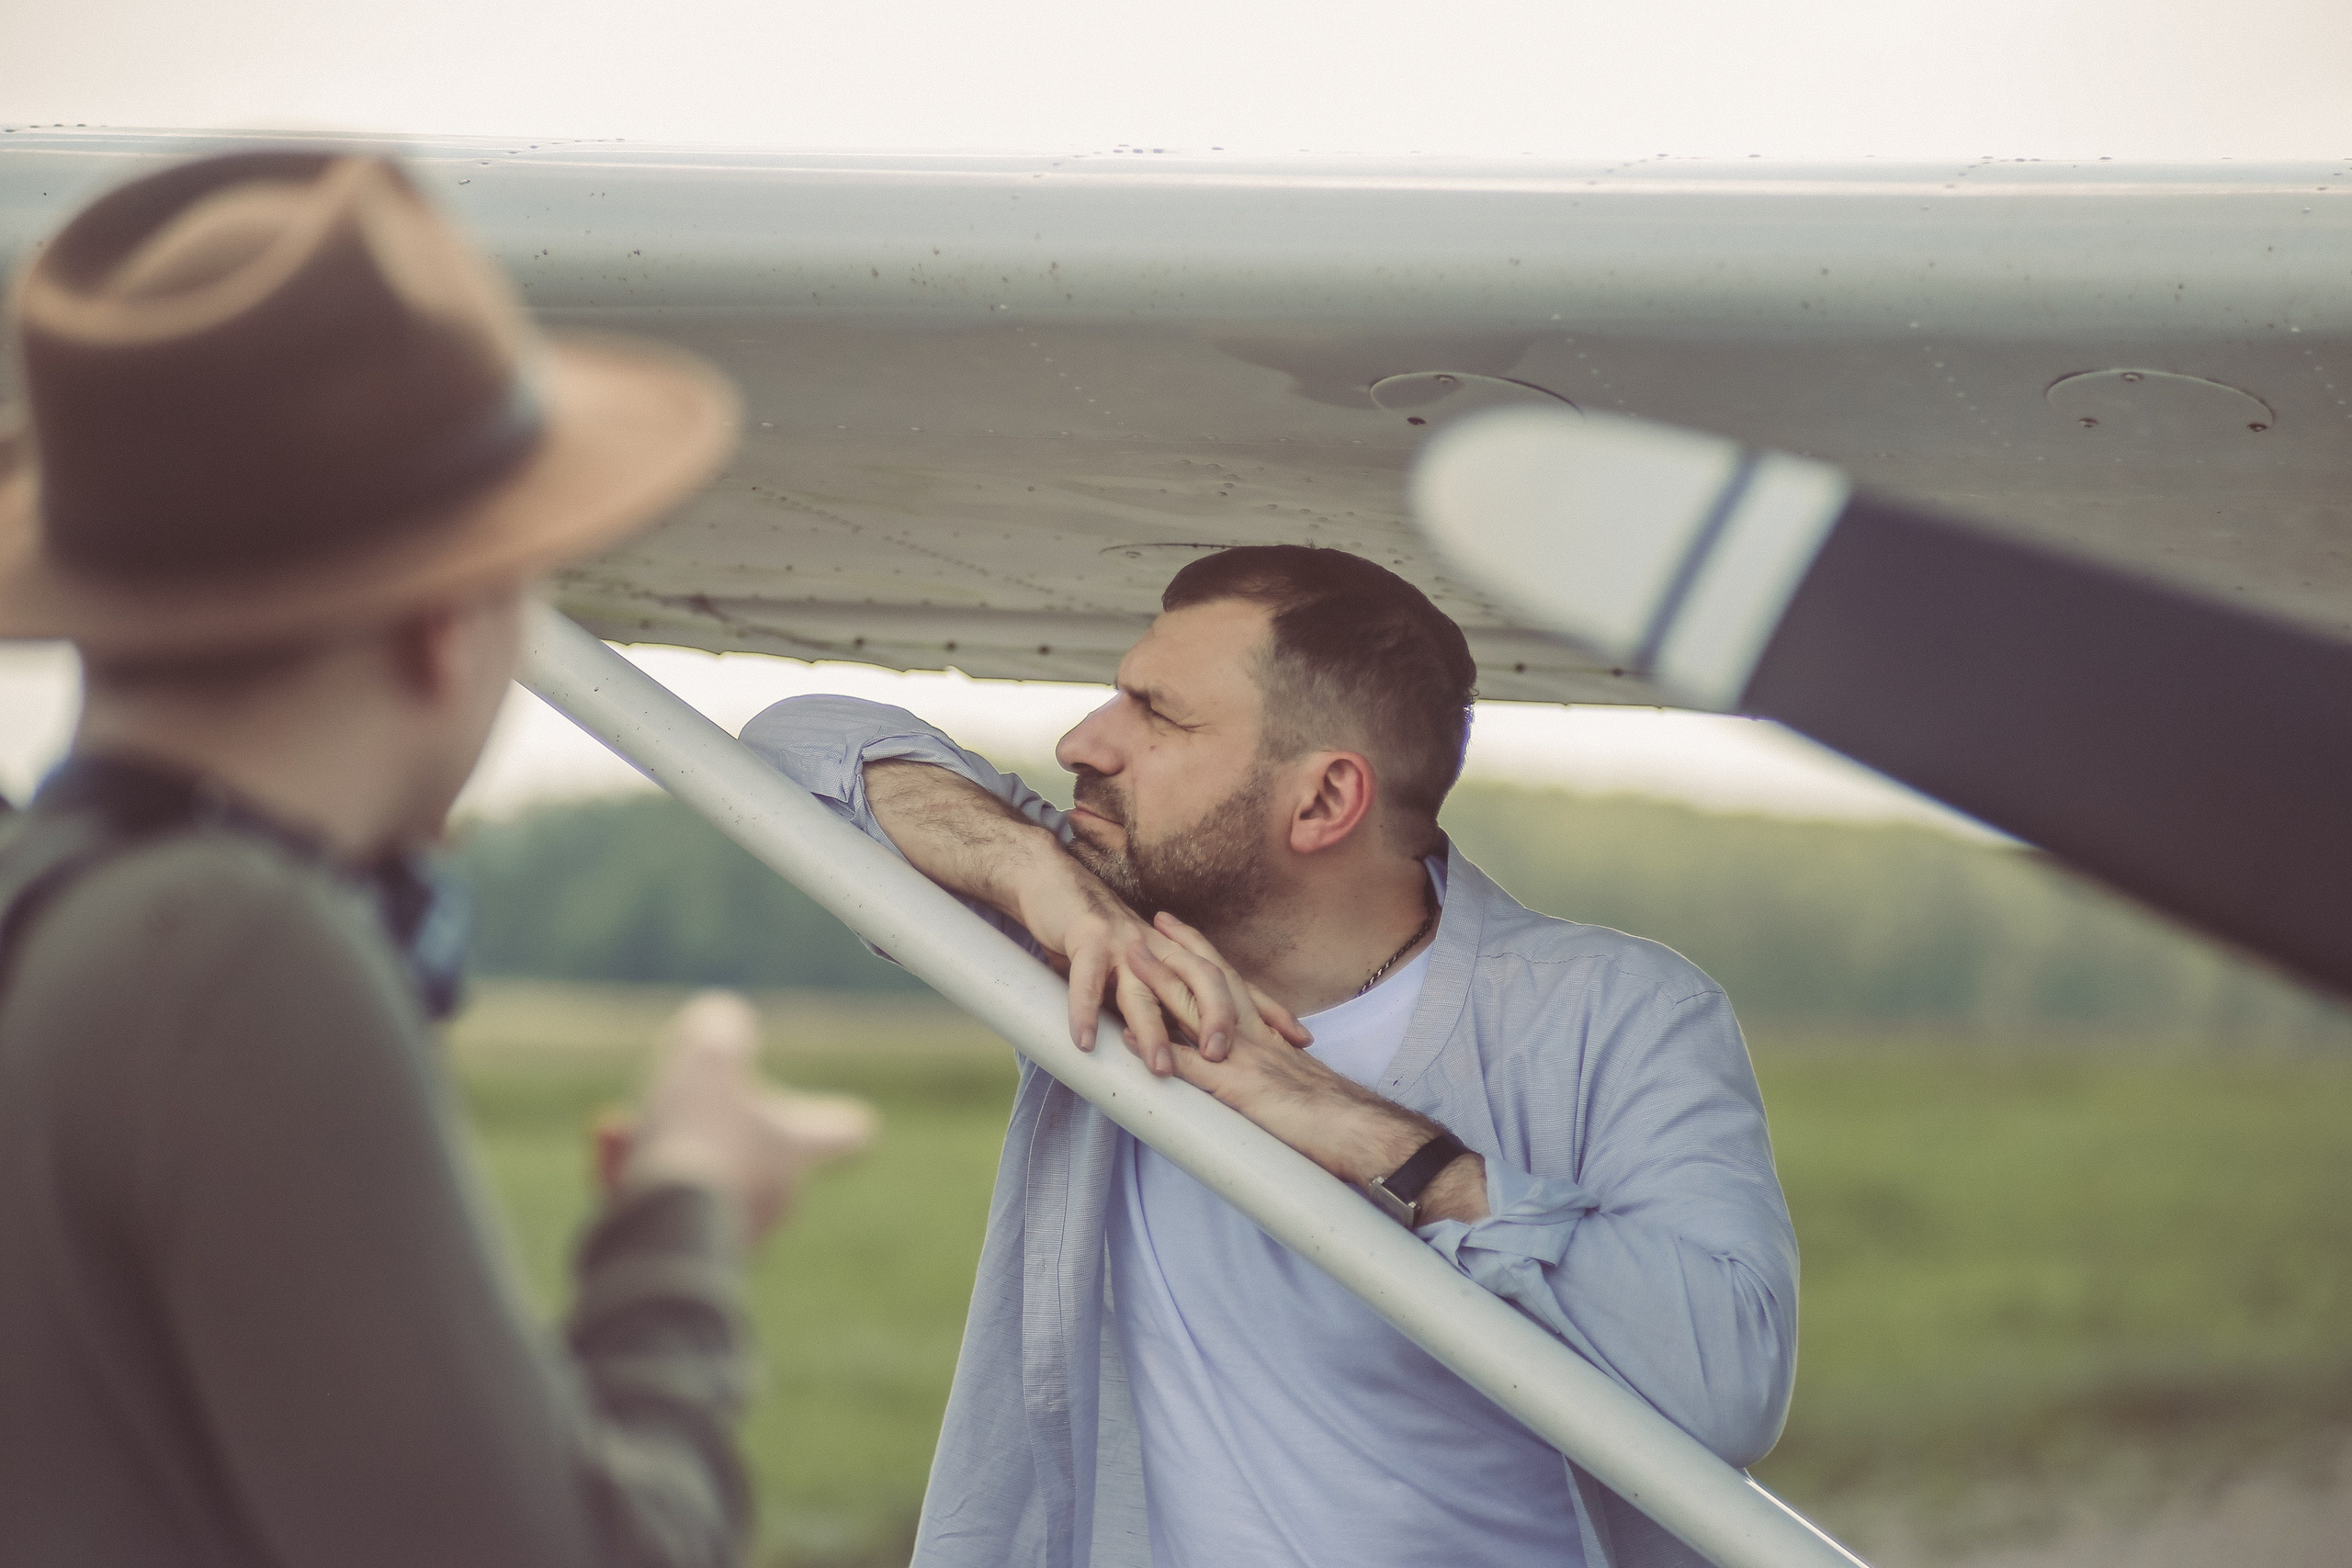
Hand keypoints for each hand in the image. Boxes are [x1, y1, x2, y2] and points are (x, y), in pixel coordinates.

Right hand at [595, 992, 875, 1242]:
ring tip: (615, 1132)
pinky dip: (636, 1181)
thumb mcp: (707, 1059)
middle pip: (753, 1149)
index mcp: (796, 1151)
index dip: (839, 1118)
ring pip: (699, 1177)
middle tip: (665, 1102)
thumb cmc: (695, 1140)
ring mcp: (736, 1234)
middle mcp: (777, 1198)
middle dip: (701, 1122)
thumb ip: (720, 1030)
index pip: (847, 1135)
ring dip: (657, 1148)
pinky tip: (603, 1157)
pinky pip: (667, 1210)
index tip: (840, 1115)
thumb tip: (723, 1020)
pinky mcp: (691, 1260)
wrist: (658, 1234)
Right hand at [1009, 844, 1309, 1074]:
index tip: (1300, 1039)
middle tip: (1222, 1058)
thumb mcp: (1146, 968)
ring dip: (1151, 1030)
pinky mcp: (1085, 940)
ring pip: (1143, 990)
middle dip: (1215, 1018)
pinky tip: (1085, 1041)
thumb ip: (1170, 1001)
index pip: (1233, 984)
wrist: (1057, 884)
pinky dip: (1083, 1010)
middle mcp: (1160, 949)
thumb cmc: (1105, 935)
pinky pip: (1085, 980)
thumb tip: (1200, 1045)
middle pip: (1200, 981)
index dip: (1267, 1009)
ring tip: (1160, 1067)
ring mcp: (1123, 943)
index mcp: (1180, 956)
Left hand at [1131, 915, 1487, 1223]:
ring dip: (1162, 979)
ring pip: (1198, 1007)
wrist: (1363, 1134)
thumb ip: (1271, 1076)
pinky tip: (1129, 1041)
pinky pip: (1190, 1067)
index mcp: (1267, 1038)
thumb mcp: (1297, 1090)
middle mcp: (1255, 1038)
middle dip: (1179, 949)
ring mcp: (1246, 1059)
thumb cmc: (1340, 1122)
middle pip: (1212, 980)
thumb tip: (1256, 1078)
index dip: (1203, 954)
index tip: (1178, 929)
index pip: (1231, 984)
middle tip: (1148, 922)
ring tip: (1131, 954)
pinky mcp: (1239, 1089)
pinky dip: (1159, 1049)